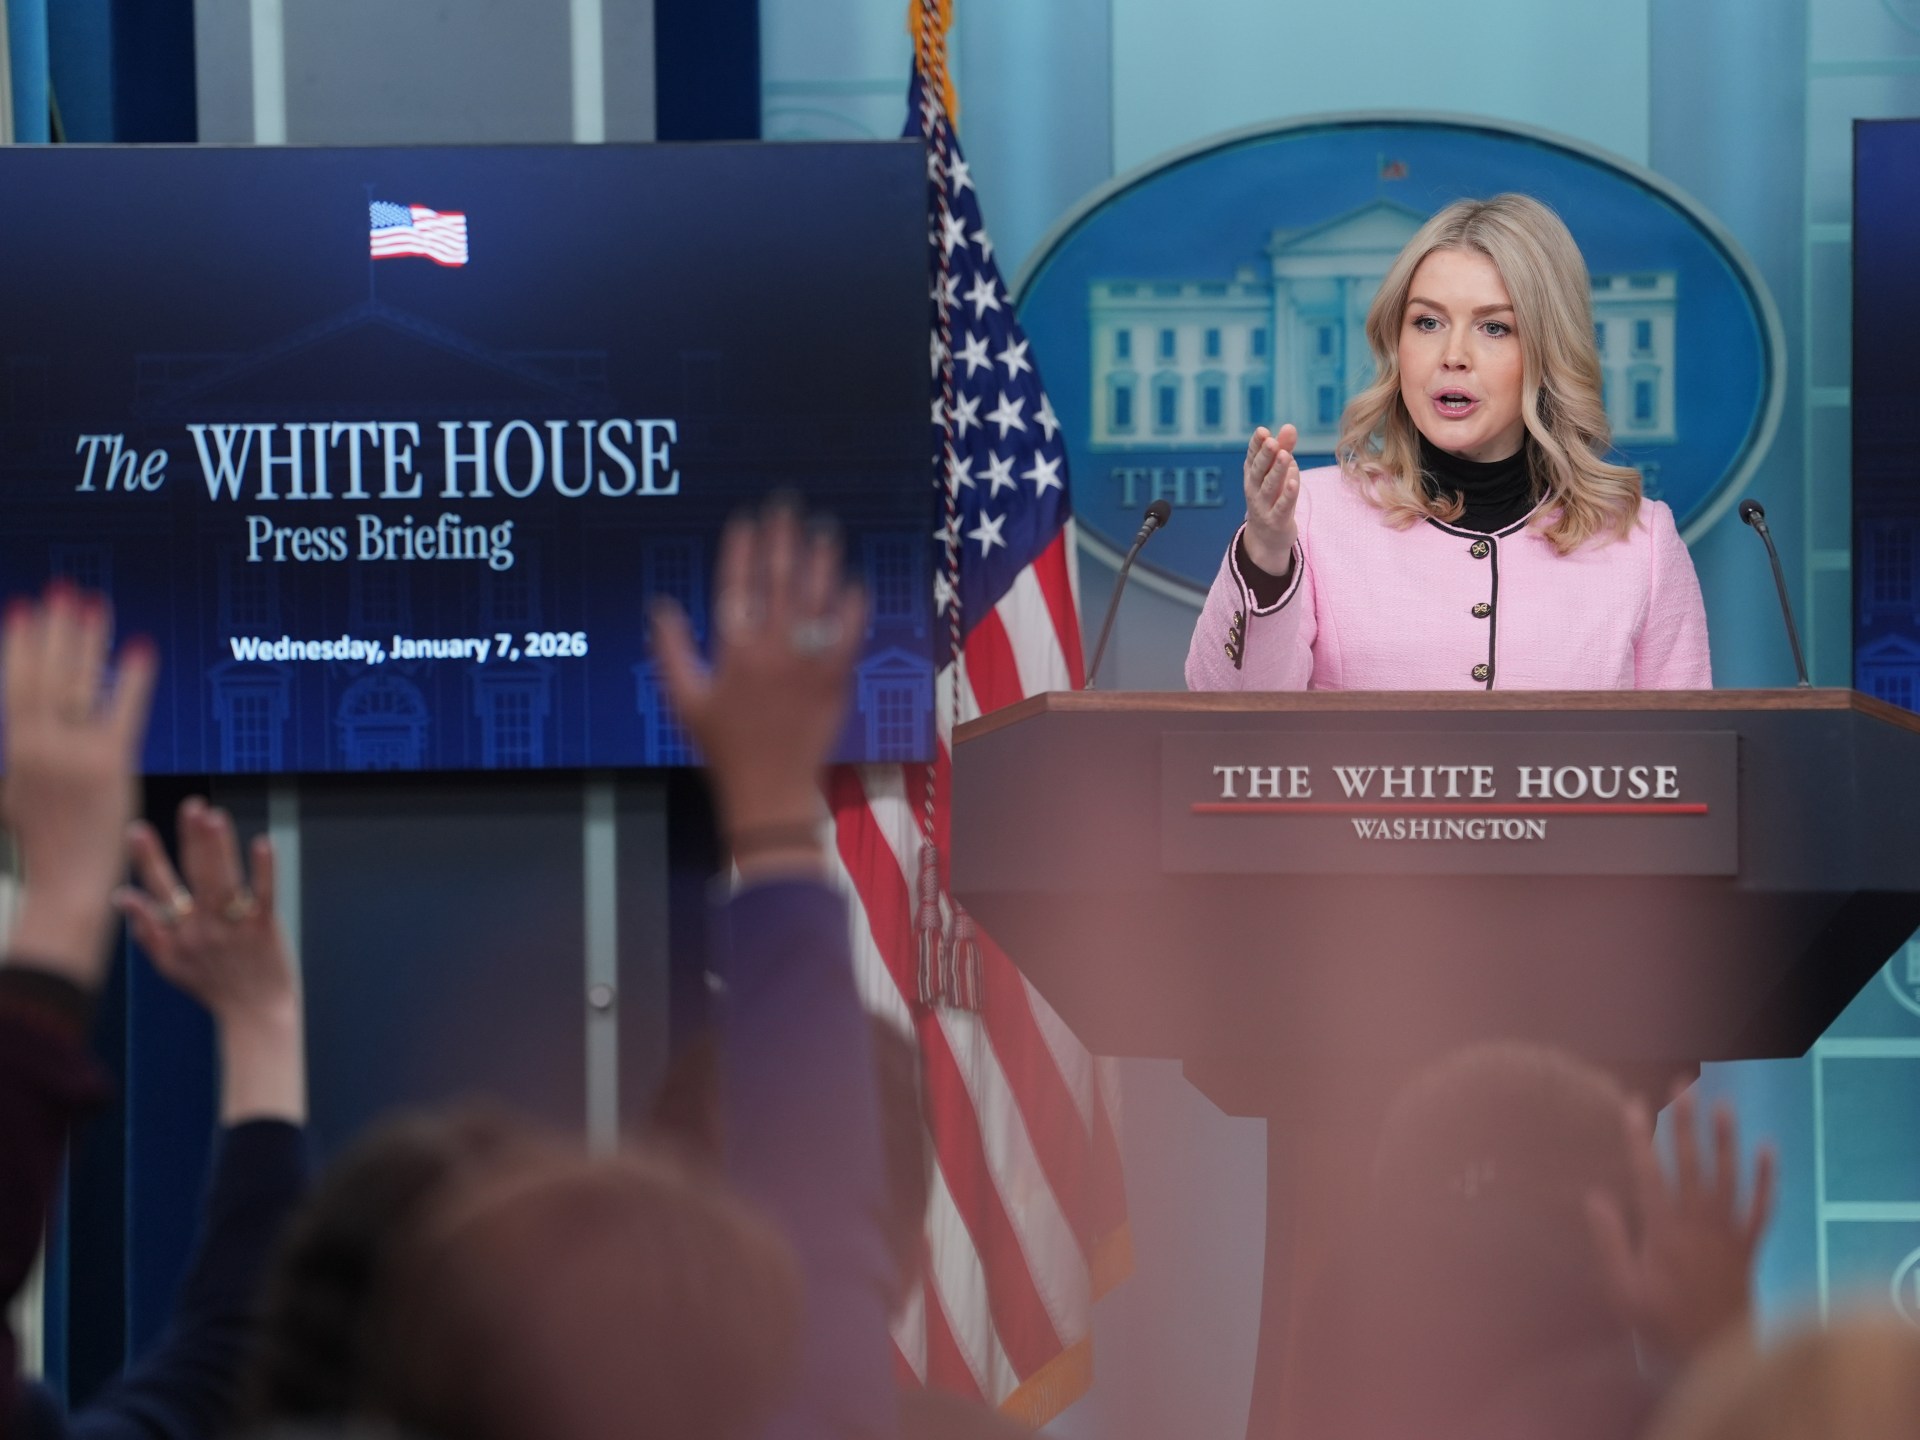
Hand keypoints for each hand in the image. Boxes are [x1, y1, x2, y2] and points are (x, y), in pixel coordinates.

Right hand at [2, 584, 157, 987]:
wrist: (67, 883)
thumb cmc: (43, 843)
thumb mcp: (10, 793)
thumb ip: (15, 755)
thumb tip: (16, 723)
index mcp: (14, 751)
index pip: (14, 684)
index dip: (20, 644)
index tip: (25, 609)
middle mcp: (39, 747)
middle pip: (45, 674)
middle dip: (54, 629)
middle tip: (63, 589)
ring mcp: (75, 755)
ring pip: (79, 684)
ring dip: (87, 641)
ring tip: (95, 604)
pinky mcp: (112, 766)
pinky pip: (123, 712)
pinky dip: (130, 679)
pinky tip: (141, 650)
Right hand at [117, 799, 305, 1123]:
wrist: (254, 1015)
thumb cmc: (212, 986)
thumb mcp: (169, 965)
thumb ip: (146, 931)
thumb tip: (121, 897)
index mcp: (179, 933)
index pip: (158, 888)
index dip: (147, 858)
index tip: (136, 828)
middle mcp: (202, 928)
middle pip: (193, 875)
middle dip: (190, 838)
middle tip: (191, 805)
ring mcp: (234, 928)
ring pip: (223, 881)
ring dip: (218, 847)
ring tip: (213, 815)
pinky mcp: (265, 929)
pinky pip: (263, 895)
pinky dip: (263, 870)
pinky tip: (261, 843)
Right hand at [650, 498, 864, 868]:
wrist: (769, 790)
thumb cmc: (722, 748)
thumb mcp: (684, 700)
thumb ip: (670, 650)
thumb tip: (659, 606)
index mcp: (731, 653)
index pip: (735, 587)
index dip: (741, 549)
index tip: (747, 518)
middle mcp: (770, 651)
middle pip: (777, 581)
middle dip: (782, 538)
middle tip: (788, 505)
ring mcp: (806, 664)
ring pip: (815, 599)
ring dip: (820, 560)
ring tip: (824, 528)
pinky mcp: (834, 680)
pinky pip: (848, 635)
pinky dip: (852, 606)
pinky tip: (854, 580)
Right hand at [1242, 424, 1301, 574]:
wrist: (1266, 538)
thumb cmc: (1273, 497)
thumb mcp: (1278, 473)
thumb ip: (1284, 449)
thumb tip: (1289, 426)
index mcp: (1253, 476)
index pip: (1252, 457)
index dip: (1256, 445)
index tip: (1262, 431)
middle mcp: (1254, 490)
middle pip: (1258, 470)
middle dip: (1264, 455)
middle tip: (1272, 441)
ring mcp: (1263, 506)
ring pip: (1270, 486)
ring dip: (1277, 471)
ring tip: (1284, 455)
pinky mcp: (1276, 520)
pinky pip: (1282, 506)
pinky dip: (1287, 494)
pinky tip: (1293, 482)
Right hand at [1586, 1088, 1774, 1361]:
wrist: (1716, 1355)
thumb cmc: (1662, 1323)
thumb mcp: (1622, 1289)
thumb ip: (1609, 1241)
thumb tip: (1594, 1195)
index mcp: (1663, 1231)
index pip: (1649, 1173)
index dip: (1640, 1137)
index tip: (1633, 1103)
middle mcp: (1698, 1224)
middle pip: (1691, 1164)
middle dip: (1685, 1123)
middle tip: (1683, 1085)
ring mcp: (1728, 1234)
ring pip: (1728, 1177)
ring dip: (1725, 1139)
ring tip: (1722, 1103)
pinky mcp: (1749, 1247)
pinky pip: (1762, 1208)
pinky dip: (1767, 1178)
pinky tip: (1769, 1149)